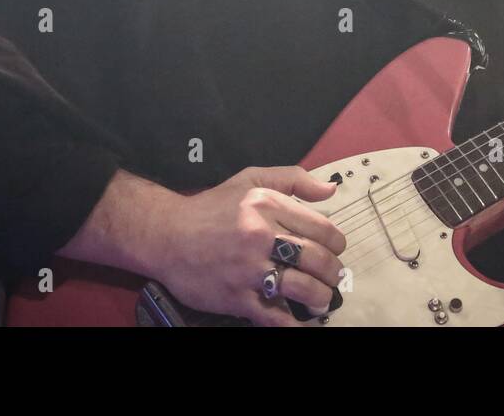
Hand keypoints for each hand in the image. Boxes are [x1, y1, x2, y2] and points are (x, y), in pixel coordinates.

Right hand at [153, 166, 346, 326]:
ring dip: (320, 297)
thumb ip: (294, 179)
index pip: (322, 228)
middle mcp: (261, 236)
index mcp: (268, 206)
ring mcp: (248, 269)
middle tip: (335, 277)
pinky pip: (272, 315)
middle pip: (316, 259)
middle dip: (333, 272)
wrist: (166, 234)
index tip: (336, 251)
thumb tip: (331, 190)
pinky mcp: (235, 296)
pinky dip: (292, 323)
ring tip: (322, 300)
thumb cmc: (212, 207)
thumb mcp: (252, 179)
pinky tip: (301, 322)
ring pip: (301, 288)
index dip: (337, 243)